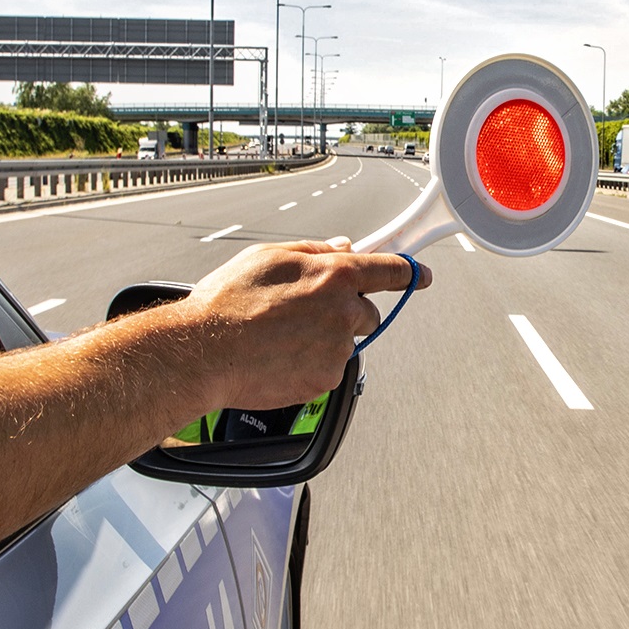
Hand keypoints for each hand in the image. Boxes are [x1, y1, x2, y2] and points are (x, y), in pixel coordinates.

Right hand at [175, 238, 430, 408]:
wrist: (206, 353)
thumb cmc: (230, 301)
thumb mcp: (269, 256)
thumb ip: (315, 251)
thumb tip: (342, 248)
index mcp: (336, 276)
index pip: (389, 271)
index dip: (409, 272)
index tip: (422, 275)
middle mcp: (344, 313)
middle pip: (366, 313)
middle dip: (346, 311)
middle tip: (305, 313)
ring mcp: (336, 350)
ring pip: (342, 342)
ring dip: (322, 339)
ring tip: (280, 336)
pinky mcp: (324, 380)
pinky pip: (326, 368)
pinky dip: (309, 364)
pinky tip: (279, 356)